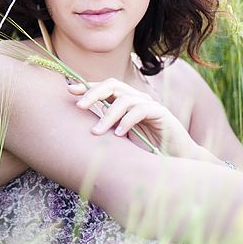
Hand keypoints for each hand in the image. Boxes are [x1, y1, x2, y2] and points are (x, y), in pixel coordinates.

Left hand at [67, 78, 200, 158]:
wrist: (173, 158)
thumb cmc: (144, 148)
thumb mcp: (118, 137)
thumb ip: (104, 127)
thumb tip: (77, 126)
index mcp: (125, 101)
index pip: (105, 87)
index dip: (87, 86)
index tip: (69, 91)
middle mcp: (137, 98)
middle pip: (112, 85)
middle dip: (93, 93)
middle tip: (79, 106)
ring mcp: (149, 104)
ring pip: (124, 100)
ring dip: (108, 116)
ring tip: (97, 132)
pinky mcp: (161, 114)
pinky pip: (141, 110)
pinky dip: (127, 121)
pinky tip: (118, 135)